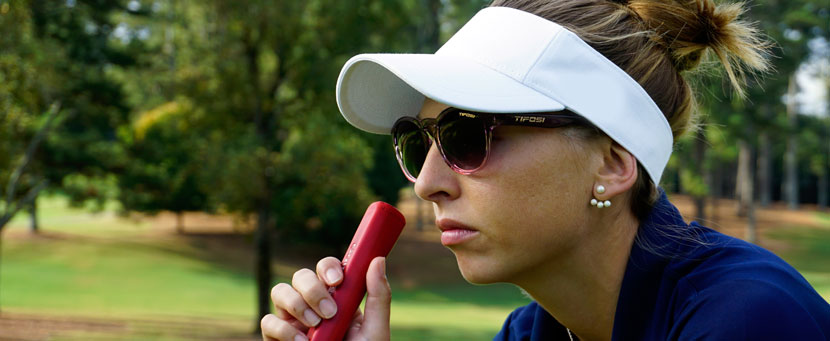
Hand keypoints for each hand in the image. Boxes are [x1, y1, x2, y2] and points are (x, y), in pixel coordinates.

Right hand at [261, 256, 390, 340]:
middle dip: (313, 288)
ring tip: (316, 325)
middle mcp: (313, 305)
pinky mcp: (278, 338)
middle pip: (301, 275)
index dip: (328, 267)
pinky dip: (283, 329)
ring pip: (280, 291)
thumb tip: (377, 259)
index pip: (327, 269)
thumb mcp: (376, 330)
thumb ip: (378, 296)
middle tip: (329, 312)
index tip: (337, 280)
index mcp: (338, 298)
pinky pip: (268, 321)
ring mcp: (294, 321)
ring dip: (297, 304)